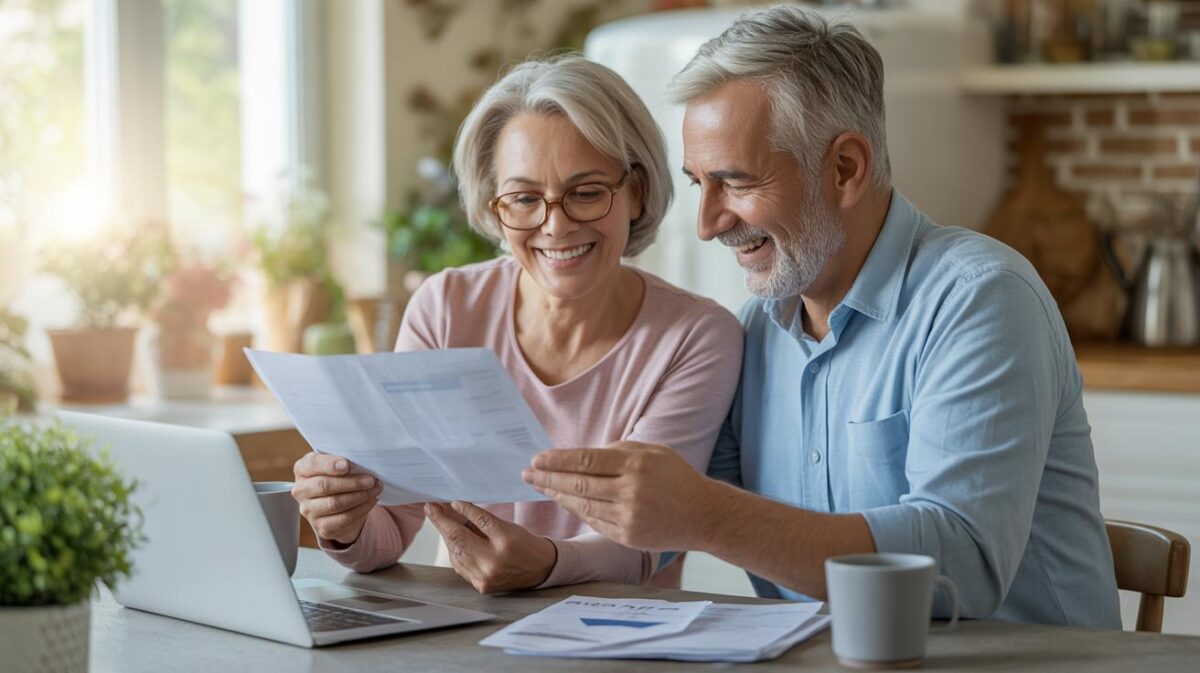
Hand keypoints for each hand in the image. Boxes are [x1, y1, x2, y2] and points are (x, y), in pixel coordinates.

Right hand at [292, 453, 382, 545]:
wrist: (339, 505)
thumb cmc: (338, 478)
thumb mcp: (338, 465)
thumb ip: (344, 462)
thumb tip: (361, 464)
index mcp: (303, 469)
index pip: (312, 464)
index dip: (329, 464)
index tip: (347, 465)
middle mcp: (301, 490)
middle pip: (324, 486)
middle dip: (352, 482)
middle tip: (371, 480)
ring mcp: (308, 510)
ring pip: (335, 503)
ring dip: (360, 496)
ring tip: (375, 489)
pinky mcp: (321, 527)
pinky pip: (344, 518)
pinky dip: (361, 509)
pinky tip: (371, 500)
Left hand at [424, 501, 556, 592]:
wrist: (540, 570)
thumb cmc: (523, 544)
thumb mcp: (508, 526)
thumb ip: (482, 520)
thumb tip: (456, 509)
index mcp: (505, 541)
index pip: (479, 521)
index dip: (463, 510)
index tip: (450, 501)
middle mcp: (494, 561)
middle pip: (460, 538)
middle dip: (441, 522)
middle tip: (430, 508)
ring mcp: (485, 576)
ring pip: (456, 552)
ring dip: (445, 535)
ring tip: (440, 521)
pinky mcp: (480, 585)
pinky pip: (460, 565)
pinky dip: (454, 550)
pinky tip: (452, 540)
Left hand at [522, 441, 716, 550]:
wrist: (703, 515)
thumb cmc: (676, 478)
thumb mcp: (653, 451)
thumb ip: (619, 450)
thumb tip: (582, 456)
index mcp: (636, 464)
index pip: (586, 461)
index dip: (557, 461)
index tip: (536, 460)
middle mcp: (631, 490)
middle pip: (579, 484)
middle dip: (549, 479)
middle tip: (528, 474)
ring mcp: (629, 516)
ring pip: (583, 505)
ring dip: (558, 496)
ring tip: (541, 487)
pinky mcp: (628, 537)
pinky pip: (595, 522)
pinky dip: (578, 511)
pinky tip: (565, 502)